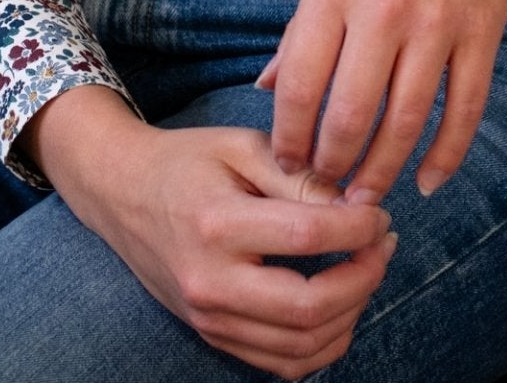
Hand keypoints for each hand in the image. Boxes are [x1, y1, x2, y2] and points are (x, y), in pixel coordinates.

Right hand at [22, 87, 395, 378]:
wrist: (123, 195)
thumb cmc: (187, 162)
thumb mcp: (240, 146)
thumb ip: (298, 172)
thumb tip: (356, 204)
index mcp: (215, 224)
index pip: (305, 235)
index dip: (357, 226)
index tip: (378, 211)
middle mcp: (210, 282)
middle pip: (308, 307)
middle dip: (364, 278)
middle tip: (383, 244)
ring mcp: (210, 319)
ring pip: (302, 346)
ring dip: (352, 313)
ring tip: (367, 269)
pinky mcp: (214, 337)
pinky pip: (283, 365)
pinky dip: (324, 343)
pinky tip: (340, 304)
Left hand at [260, 0, 506, 201]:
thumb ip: (304, 26)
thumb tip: (266, 86)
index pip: (298, 82)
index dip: (288, 136)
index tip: (285, 165)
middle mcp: (382, 7)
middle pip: (350, 115)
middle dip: (332, 165)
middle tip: (323, 193)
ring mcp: (437, 21)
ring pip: (405, 121)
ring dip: (382, 170)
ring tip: (365, 197)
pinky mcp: (483, 30)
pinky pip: (464, 109)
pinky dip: (446, 155)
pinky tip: (428, 180)